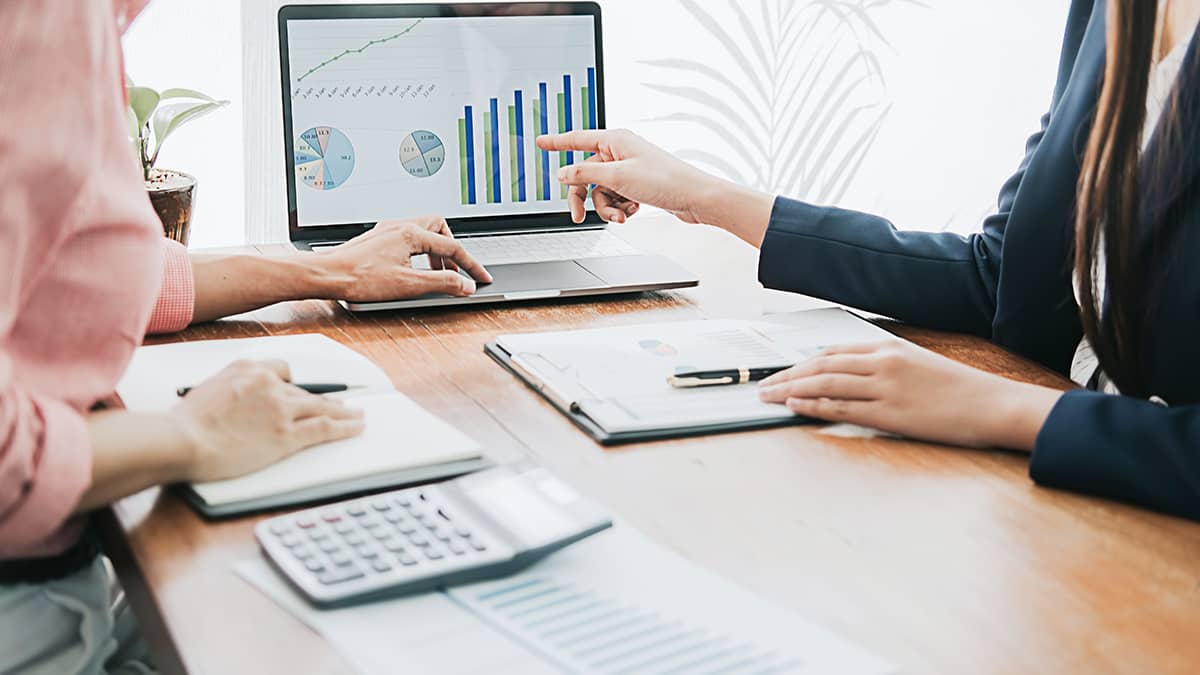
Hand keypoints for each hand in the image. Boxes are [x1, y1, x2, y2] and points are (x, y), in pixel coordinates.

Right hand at [169, 360, 365, 481]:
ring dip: (344, 412)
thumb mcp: (207, 389)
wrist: (182, 440)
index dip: (297, 383)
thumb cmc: (185, 423)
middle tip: (341, 403)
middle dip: (325, 399)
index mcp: (247, 368)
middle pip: (305, 391)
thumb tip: (239, 400)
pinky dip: (345, 427)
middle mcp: (268, 383)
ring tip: (357, 415)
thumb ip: (231, 388)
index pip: (282, 370)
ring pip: (322, 407)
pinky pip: (325, 427)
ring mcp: (280, 408)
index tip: (306, 389)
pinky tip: (356, 426)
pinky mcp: (287, 434)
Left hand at [319, 217, 492, 301]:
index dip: (471, 265)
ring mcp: (387, 230)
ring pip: (423, 232)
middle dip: (453, 249)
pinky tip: (415, 269)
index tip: (482, 278)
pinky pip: (409, 238)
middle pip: (439, 228)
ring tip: (437, 274)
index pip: (452, 247)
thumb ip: (442, 283)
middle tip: (457, 271)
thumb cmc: (360, 278)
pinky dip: (420, 252)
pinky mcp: (378, 239)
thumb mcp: (409, 285)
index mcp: (411, 233)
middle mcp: (400, 226)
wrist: (328, 275)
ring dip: (436, 252)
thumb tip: (465, 285)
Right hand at [536, 129, 722, 224]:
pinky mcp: (637, 186)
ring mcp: (629, 170)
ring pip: (601, 191)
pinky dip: (621, 208)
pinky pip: (616, 198)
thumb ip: (585, 173)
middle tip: (578, 216)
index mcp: (615, 140)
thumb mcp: (618, 177)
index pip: (577, 139)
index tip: (540, 142)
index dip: (557, 143)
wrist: (695, 199)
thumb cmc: (665, 181)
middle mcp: (621, 152)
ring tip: (622, 215)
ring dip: (607, 207)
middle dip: (585, 198)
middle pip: (586, 175)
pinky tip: (633, 211)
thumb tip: (562, 173)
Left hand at [757, 341, 1062, 449]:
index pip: (833, 352)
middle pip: (821, 365)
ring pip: (825, 384)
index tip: (782, 372)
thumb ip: (885, 366)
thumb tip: (853, 374)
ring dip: (791, 390)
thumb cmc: (959, 389)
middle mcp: (882, 362)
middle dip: (787, 375)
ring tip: (768, 397)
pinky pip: (842, 408)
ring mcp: (885, 387)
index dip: (802, 362)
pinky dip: (814, 405)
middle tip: (762, 385)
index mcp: (889, 348)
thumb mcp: (919, 364)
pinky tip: (795, 406)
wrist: (993, 404)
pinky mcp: (890, 413)